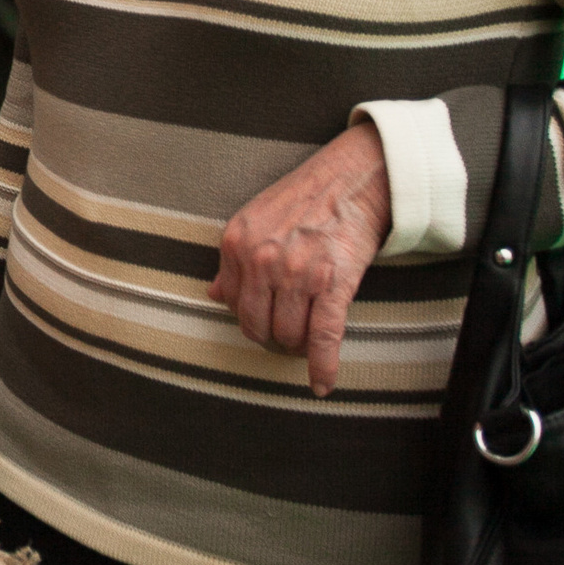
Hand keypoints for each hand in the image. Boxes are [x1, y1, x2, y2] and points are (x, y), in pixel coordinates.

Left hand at [209, 121, 391, 395]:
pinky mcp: (333, 284)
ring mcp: (297, 274)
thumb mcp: (253, 220)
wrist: (349, 180)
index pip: (232, 303)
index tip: (265, 318)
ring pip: (288, 335)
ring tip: (306, 341)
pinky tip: (322, 384)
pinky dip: (323, 367)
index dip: (249, 315)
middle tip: (286, 334)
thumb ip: (232, 260)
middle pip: (257, 325)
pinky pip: (323, 338)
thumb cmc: (301, 199)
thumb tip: (214, 295)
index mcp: (236, 243)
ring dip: (297, 347)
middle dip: (271, 336)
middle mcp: (263, 260)